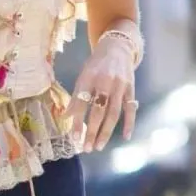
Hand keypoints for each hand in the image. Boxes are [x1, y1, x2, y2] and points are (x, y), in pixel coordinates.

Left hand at [65, 34, 137, 151]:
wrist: (117, 47)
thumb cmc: (96, 65)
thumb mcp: (83, 76)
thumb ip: (76, 96)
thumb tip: (65, 117)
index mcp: (89, 77)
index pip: (81, 102)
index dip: (77, 121)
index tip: (74, 138)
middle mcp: (105, 81)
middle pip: (98, 111)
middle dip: (91, 131)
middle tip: (86, 148)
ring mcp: (120, 86)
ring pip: (114, 113)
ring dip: (106, 131)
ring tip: (99, 146)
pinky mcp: (131, 89)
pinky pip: (130, 109)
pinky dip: (129, 123)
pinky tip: (125, 137)